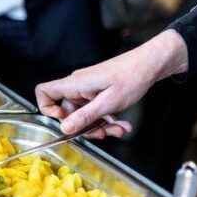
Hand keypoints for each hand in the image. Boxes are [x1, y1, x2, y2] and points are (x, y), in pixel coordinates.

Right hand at [35, 30, 188, 138]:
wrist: (152, 63)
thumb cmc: (132, 76)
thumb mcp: (108, 102)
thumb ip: (84, 116)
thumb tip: (65, 128)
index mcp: (75, 84)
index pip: (44, 92)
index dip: (47, 109)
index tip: (63, 121)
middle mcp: (78, 86)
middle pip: (67, 110)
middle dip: (84, 126)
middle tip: (101, 133)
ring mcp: (87, 89)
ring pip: (84, 113)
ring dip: (99, 125)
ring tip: (117, 129)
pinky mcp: (97, 92)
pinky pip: (94, 109)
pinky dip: (106, 119)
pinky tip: (120, 123)